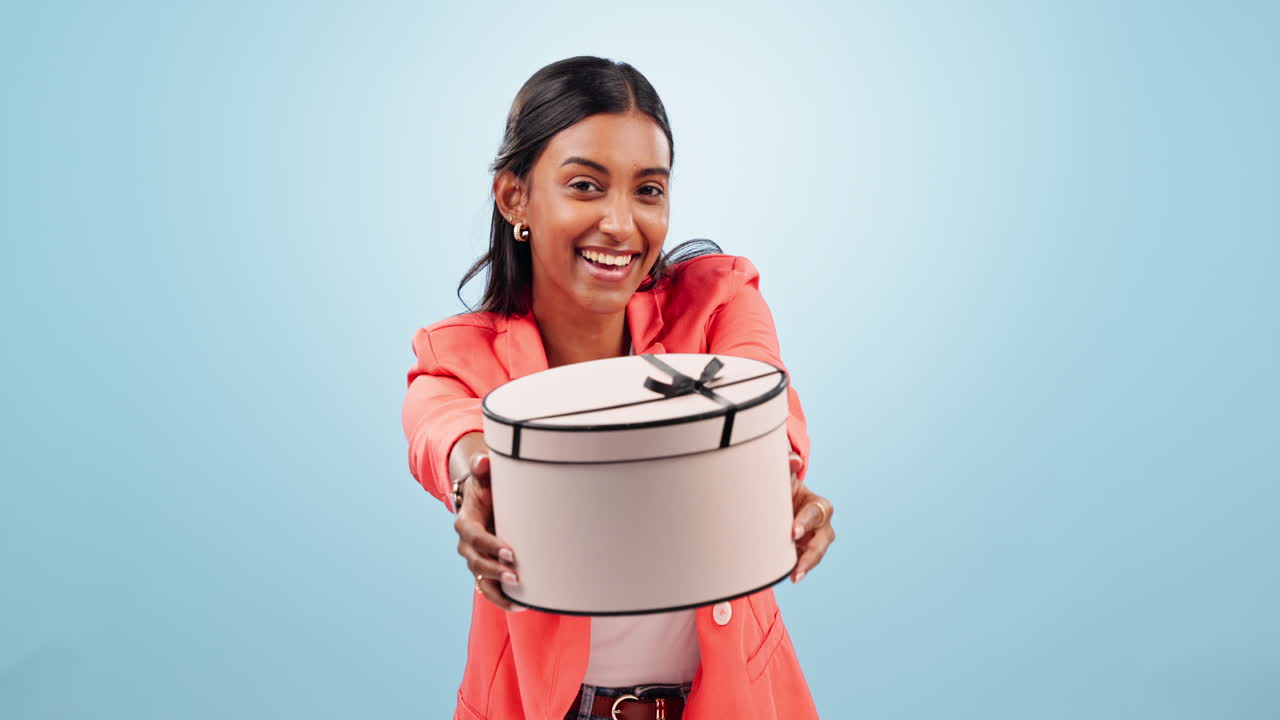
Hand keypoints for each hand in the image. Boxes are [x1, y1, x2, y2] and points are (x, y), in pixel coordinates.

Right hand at [451, 443, 524, 611]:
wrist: (484, 501)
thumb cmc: (487, 488)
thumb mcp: (484, 477)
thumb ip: (483, 468)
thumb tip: (483, 460)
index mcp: (465, 521)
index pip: (473, 536)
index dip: (489, 545)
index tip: (510, 551)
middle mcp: (467, 544)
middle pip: (476, 561)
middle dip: (495, 569)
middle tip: (516, 574)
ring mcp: (475, 559)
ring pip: (481, 579)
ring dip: (499, 588)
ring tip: (519, 594)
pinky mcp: (485, 569)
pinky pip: (489, 589)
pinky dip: (502, 599)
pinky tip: (521, 605)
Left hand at [789, 452, 834, 582]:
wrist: (776, 505)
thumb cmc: (782, 489)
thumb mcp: (784, 478)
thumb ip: (788, 466)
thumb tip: (793, 459)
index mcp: (818, 504)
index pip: (816, 513)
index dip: (805, 522)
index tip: (793, 532)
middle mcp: (821, 524)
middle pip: (823, 539)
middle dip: (811, 551)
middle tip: (797, 564)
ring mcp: (815, 540)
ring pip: (817, 554)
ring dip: (807, 565)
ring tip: (795, 576)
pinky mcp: (805, 552)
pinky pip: (806, 563)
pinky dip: (800, 569)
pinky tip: (791, 577)